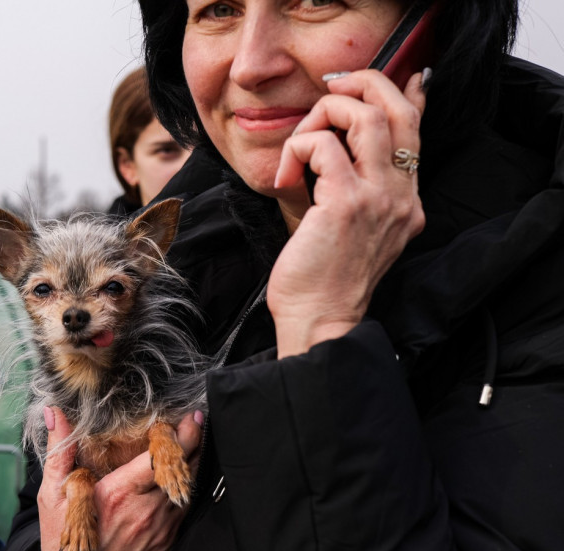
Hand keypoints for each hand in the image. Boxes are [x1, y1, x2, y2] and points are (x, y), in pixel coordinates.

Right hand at [36, 407, 203, 550]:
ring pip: (188, 487)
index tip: (183, 416)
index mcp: (117, 493)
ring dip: (193, 463)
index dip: (178, 434)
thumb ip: (59, 451)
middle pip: (183, 469)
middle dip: (193, 441)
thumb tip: (55, 414)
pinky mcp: (167, 540)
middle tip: (194, 420)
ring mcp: (159, 528)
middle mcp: (144, 510)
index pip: (160, 457)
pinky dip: (186, 488)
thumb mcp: (52, 496)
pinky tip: (180, 476)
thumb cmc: (63, 544)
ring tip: (193, 441)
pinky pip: (184, 508)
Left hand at [271, 69, 428, 356]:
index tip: (399, 78)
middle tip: (329, 92)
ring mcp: (378, 198)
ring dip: (322, 116)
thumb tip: (330, 149)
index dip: (408, 94)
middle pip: (395, 110)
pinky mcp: (346, 204)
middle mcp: (400, 195)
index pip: (417, 131)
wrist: (320, 321)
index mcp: (405, 201)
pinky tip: (285, 177)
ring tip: (300, 144)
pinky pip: (322, 146)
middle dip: (360, 86)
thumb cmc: (323, 280)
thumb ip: (348, 188)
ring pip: (363, 116)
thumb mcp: (347, 228)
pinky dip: (297, 149)